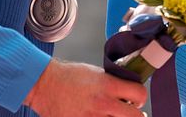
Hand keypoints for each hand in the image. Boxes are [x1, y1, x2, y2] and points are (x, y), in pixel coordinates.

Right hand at [24, 60, 147, 116]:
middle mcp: (103, 104)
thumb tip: (126, 92)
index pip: (139, 93)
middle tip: (131, 112)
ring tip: (111, 115)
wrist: (45, 85)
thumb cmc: (68, 77)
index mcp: (108, 86)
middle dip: (136, 115)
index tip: (136, 99)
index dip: (140, 97)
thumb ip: (113, 84)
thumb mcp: (96, 73)